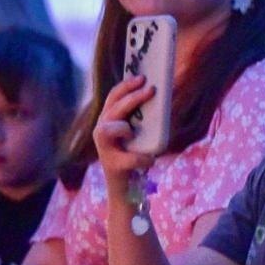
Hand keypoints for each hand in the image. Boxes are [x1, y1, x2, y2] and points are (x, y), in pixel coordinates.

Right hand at [93, 75, 157, 190]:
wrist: (128, 188)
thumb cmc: (136, 154)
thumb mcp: (141, 132)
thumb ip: (145, 117)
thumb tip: (162, 96)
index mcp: (109, 120)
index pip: (113, 97)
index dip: (126, 85)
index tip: (142, 77)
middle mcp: (102, 131)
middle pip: (113, 109)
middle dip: (132, 98)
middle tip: (151, 90)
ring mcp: (104, 149)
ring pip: (106, 130)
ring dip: (124, 128)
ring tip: (133, 132)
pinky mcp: (112, 165)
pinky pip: (128, 158)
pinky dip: (142, 159)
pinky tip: (151, 160)